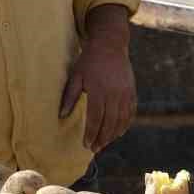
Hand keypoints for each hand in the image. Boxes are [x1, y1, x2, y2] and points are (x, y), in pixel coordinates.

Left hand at [60, 15, 135, 152]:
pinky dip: (125, 124)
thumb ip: (70, 96)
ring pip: (121, 120)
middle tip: (95, 148)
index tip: (86, 144)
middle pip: (109, 123)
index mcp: (99, 91)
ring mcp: (125, 93)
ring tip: (105, 143)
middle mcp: (114, 94)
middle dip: (102, 138)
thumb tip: (61, 115)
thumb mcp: (76, 76)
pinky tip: (119, 132)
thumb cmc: (89, 61)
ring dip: (113, 134)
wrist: (110, 45)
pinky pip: (130, 112)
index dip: (91, 134)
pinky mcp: (132, 92)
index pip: (95, 119)